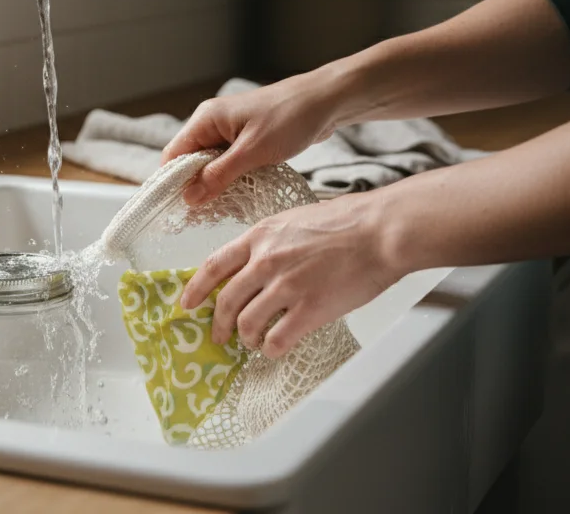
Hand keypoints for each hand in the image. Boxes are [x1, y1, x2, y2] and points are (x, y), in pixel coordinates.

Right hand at [161, 73, 346, 205]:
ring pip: (210, 166)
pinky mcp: (246, 141)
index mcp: (206, 120)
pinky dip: (231, 181)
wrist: (325, 102)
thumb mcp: (253, 151)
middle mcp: (212, 125)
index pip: (173, 155)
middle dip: (196, 188)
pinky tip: (240, 197)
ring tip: (225, 209)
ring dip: (215, 187)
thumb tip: (189, 198)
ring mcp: (229, 133)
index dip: (174, 183)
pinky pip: (229, 165)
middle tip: (205, 215)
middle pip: (190, 163)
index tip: (180, 210)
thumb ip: (219, 175)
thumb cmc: (290, 118)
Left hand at [179, 193, 400, 358]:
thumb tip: (259, 264)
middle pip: (225, 301)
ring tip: (255, 343)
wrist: (382, 230)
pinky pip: (276, 340)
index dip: (196, 289)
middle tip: (219, 337)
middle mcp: (266, 261)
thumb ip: (272, 241)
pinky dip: (272, 350)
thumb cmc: (349, 221)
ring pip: (246, 325)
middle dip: (217, 325)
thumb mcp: (296, 220)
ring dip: (247, 339)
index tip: (187, 303)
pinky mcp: (309, 309)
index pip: (213, 265)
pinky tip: (277, 348)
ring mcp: (286, 286)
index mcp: (261, 235)